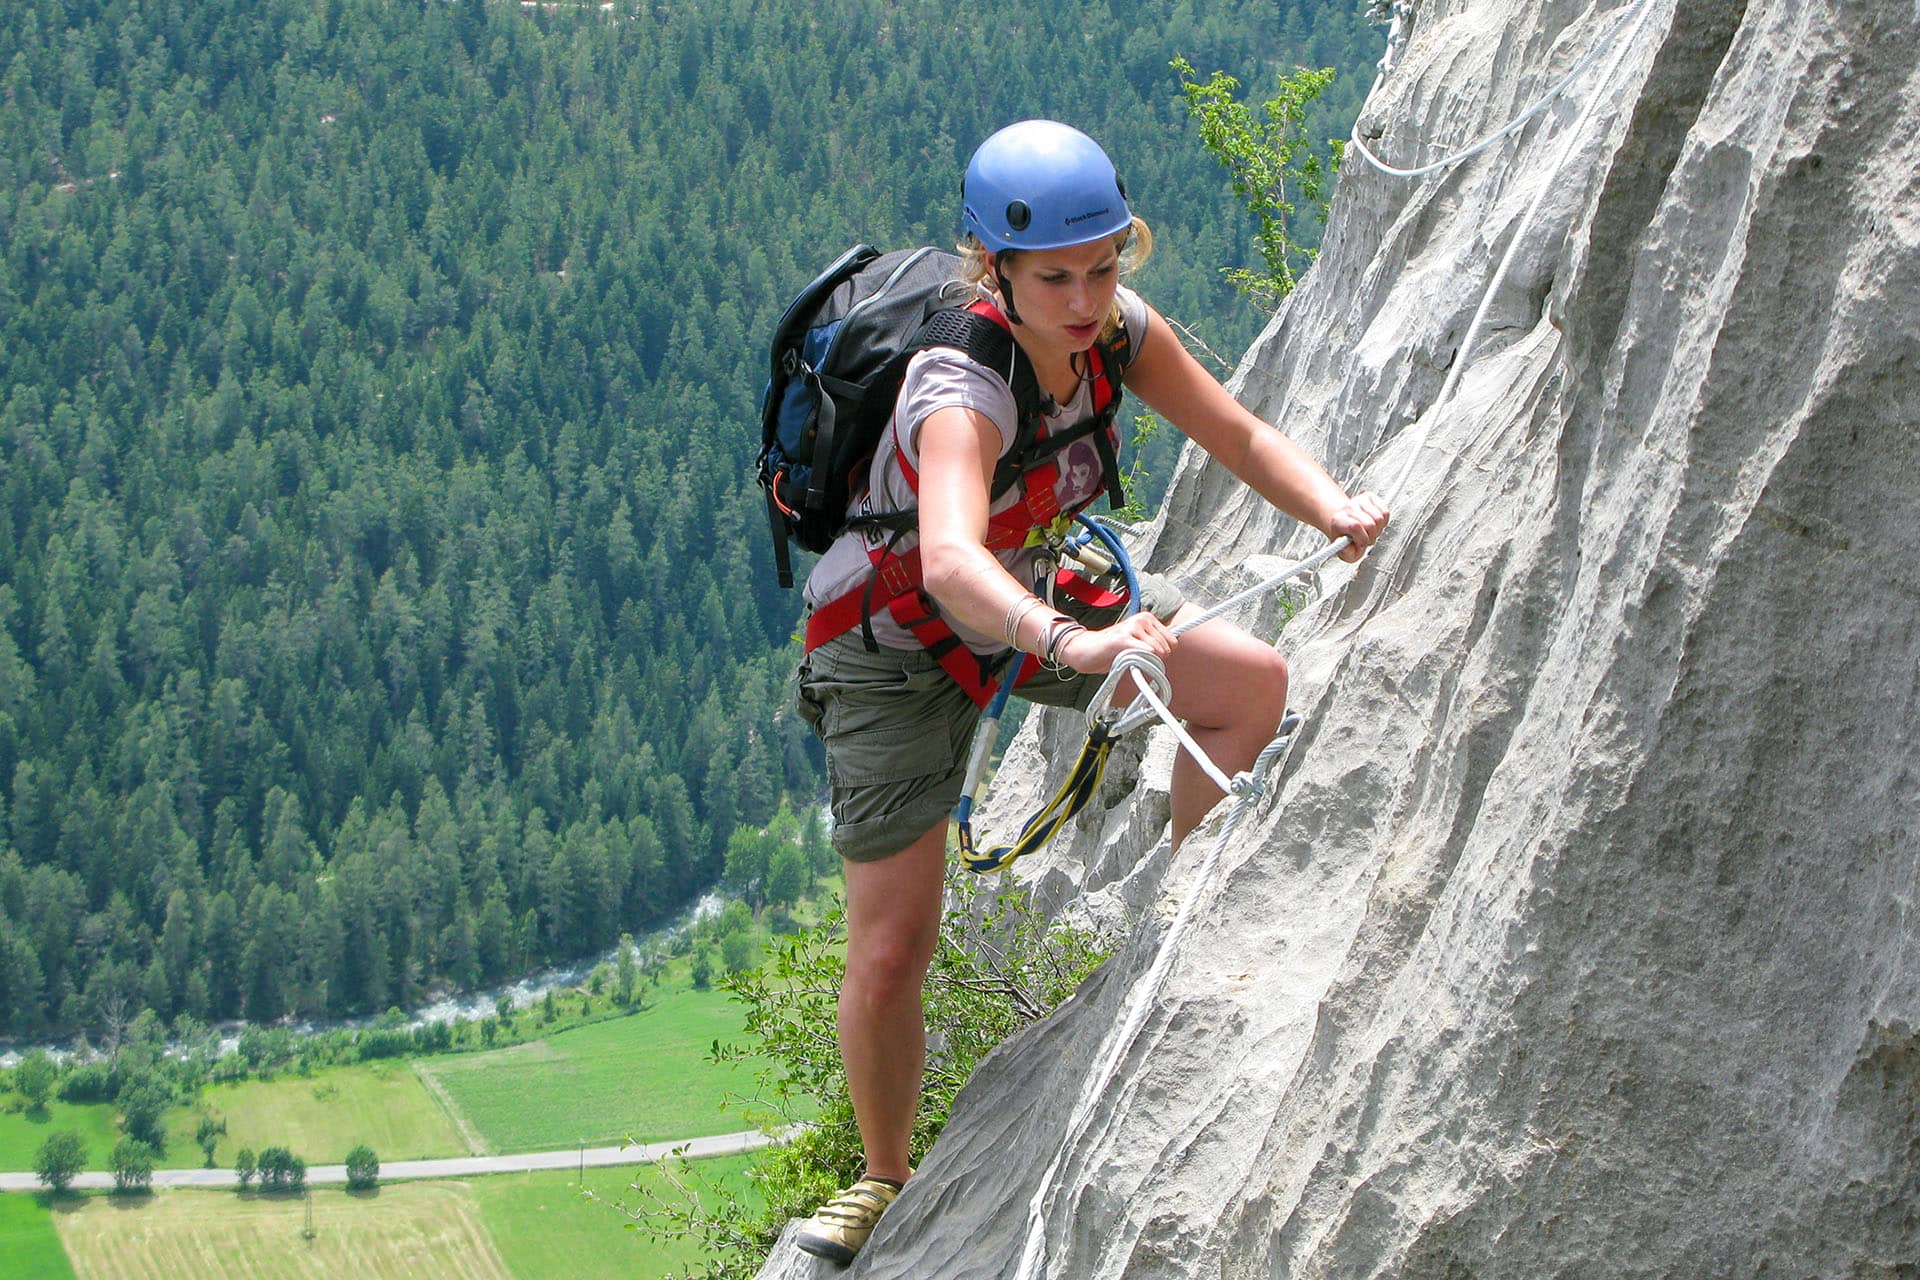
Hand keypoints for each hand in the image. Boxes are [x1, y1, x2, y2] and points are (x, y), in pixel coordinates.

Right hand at [1056, 610, 1174, 674]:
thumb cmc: (1111, 649)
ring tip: (1130, 658)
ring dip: (1146, 661)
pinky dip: (1142, 660)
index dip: (1163, 653)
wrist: (1085, 650)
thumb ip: (1154, 641)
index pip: (1173, 641)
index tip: (1148, 655)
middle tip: (1137, 659)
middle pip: (1166, 648)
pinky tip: (1128, 660)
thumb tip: (1174, 644)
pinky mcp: (1122, 639)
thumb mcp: (1137, 641)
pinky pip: (1144, 652)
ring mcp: (1131, 627)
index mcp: (1147, 618)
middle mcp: (1141, 619)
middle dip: (1155, 659)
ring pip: (1157, 651)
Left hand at [1327, 491, 1389, 561]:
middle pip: (1370, 524)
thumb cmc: (1347, 539)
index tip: (1361, 543)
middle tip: (1366, 538)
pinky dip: (1384, 522)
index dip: (1362, 539)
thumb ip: (1346, 553)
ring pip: (1380, 519)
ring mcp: (1359, 500)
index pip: (1355, 527)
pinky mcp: (1369, 497)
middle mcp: (1348, 508)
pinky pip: (1385, 512)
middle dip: (1371, 536)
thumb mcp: (1345, 552)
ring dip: (1378, 529)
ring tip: (1370, 532)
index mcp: (1338, 521)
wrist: (1347, 524)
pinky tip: (1375, 524)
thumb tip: (1347, 548)